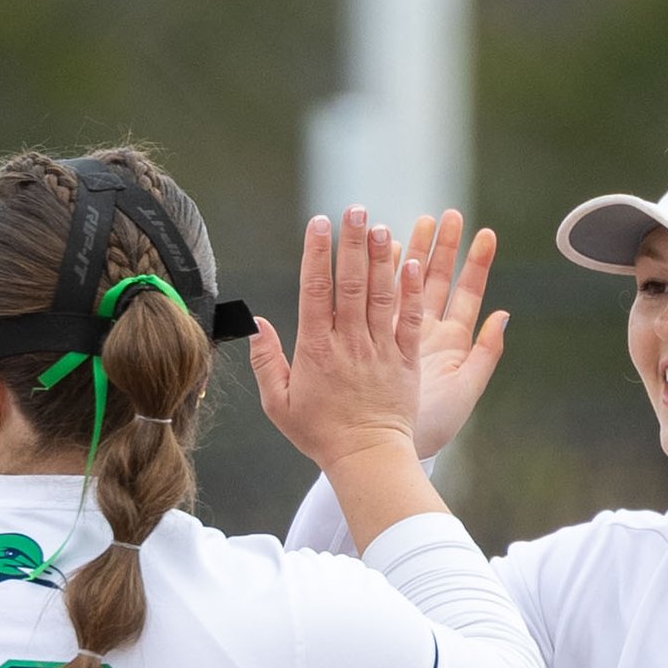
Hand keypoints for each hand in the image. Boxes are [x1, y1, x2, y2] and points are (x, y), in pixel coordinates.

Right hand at [249, 208, 426, 475]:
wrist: (367, 459)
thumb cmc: (320, 433)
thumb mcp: (279, 403)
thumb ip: (266, 361)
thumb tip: (257, 323)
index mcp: (316, 350)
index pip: (315, 292)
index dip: (316, 255)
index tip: (318, 224)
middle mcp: (349, 344)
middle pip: (350, 284)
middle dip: (351, 244)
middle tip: (354, 209)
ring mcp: (380, 350)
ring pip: (380, 296)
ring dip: (380, 259)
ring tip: (380, 226)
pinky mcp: (405, 360)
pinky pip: (409, 321)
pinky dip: (410, 293)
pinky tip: (410, 264)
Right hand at [401, 211, 507, 458]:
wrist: (382, 450)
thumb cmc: (431, 426)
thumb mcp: (465, 391)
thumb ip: (486, 354)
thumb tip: (505, 314)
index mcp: (449, 343)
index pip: (463, 293)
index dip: (473, 263)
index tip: (484, 234)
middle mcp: (425, 333)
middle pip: (436, 280)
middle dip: (443, 246)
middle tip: (449, 214)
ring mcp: (399, 334)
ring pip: (409, 284)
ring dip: (418, 251)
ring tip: (423, 219)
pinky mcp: (376, 339)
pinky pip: (385, 301)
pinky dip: (390, 275)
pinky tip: (393, 250)